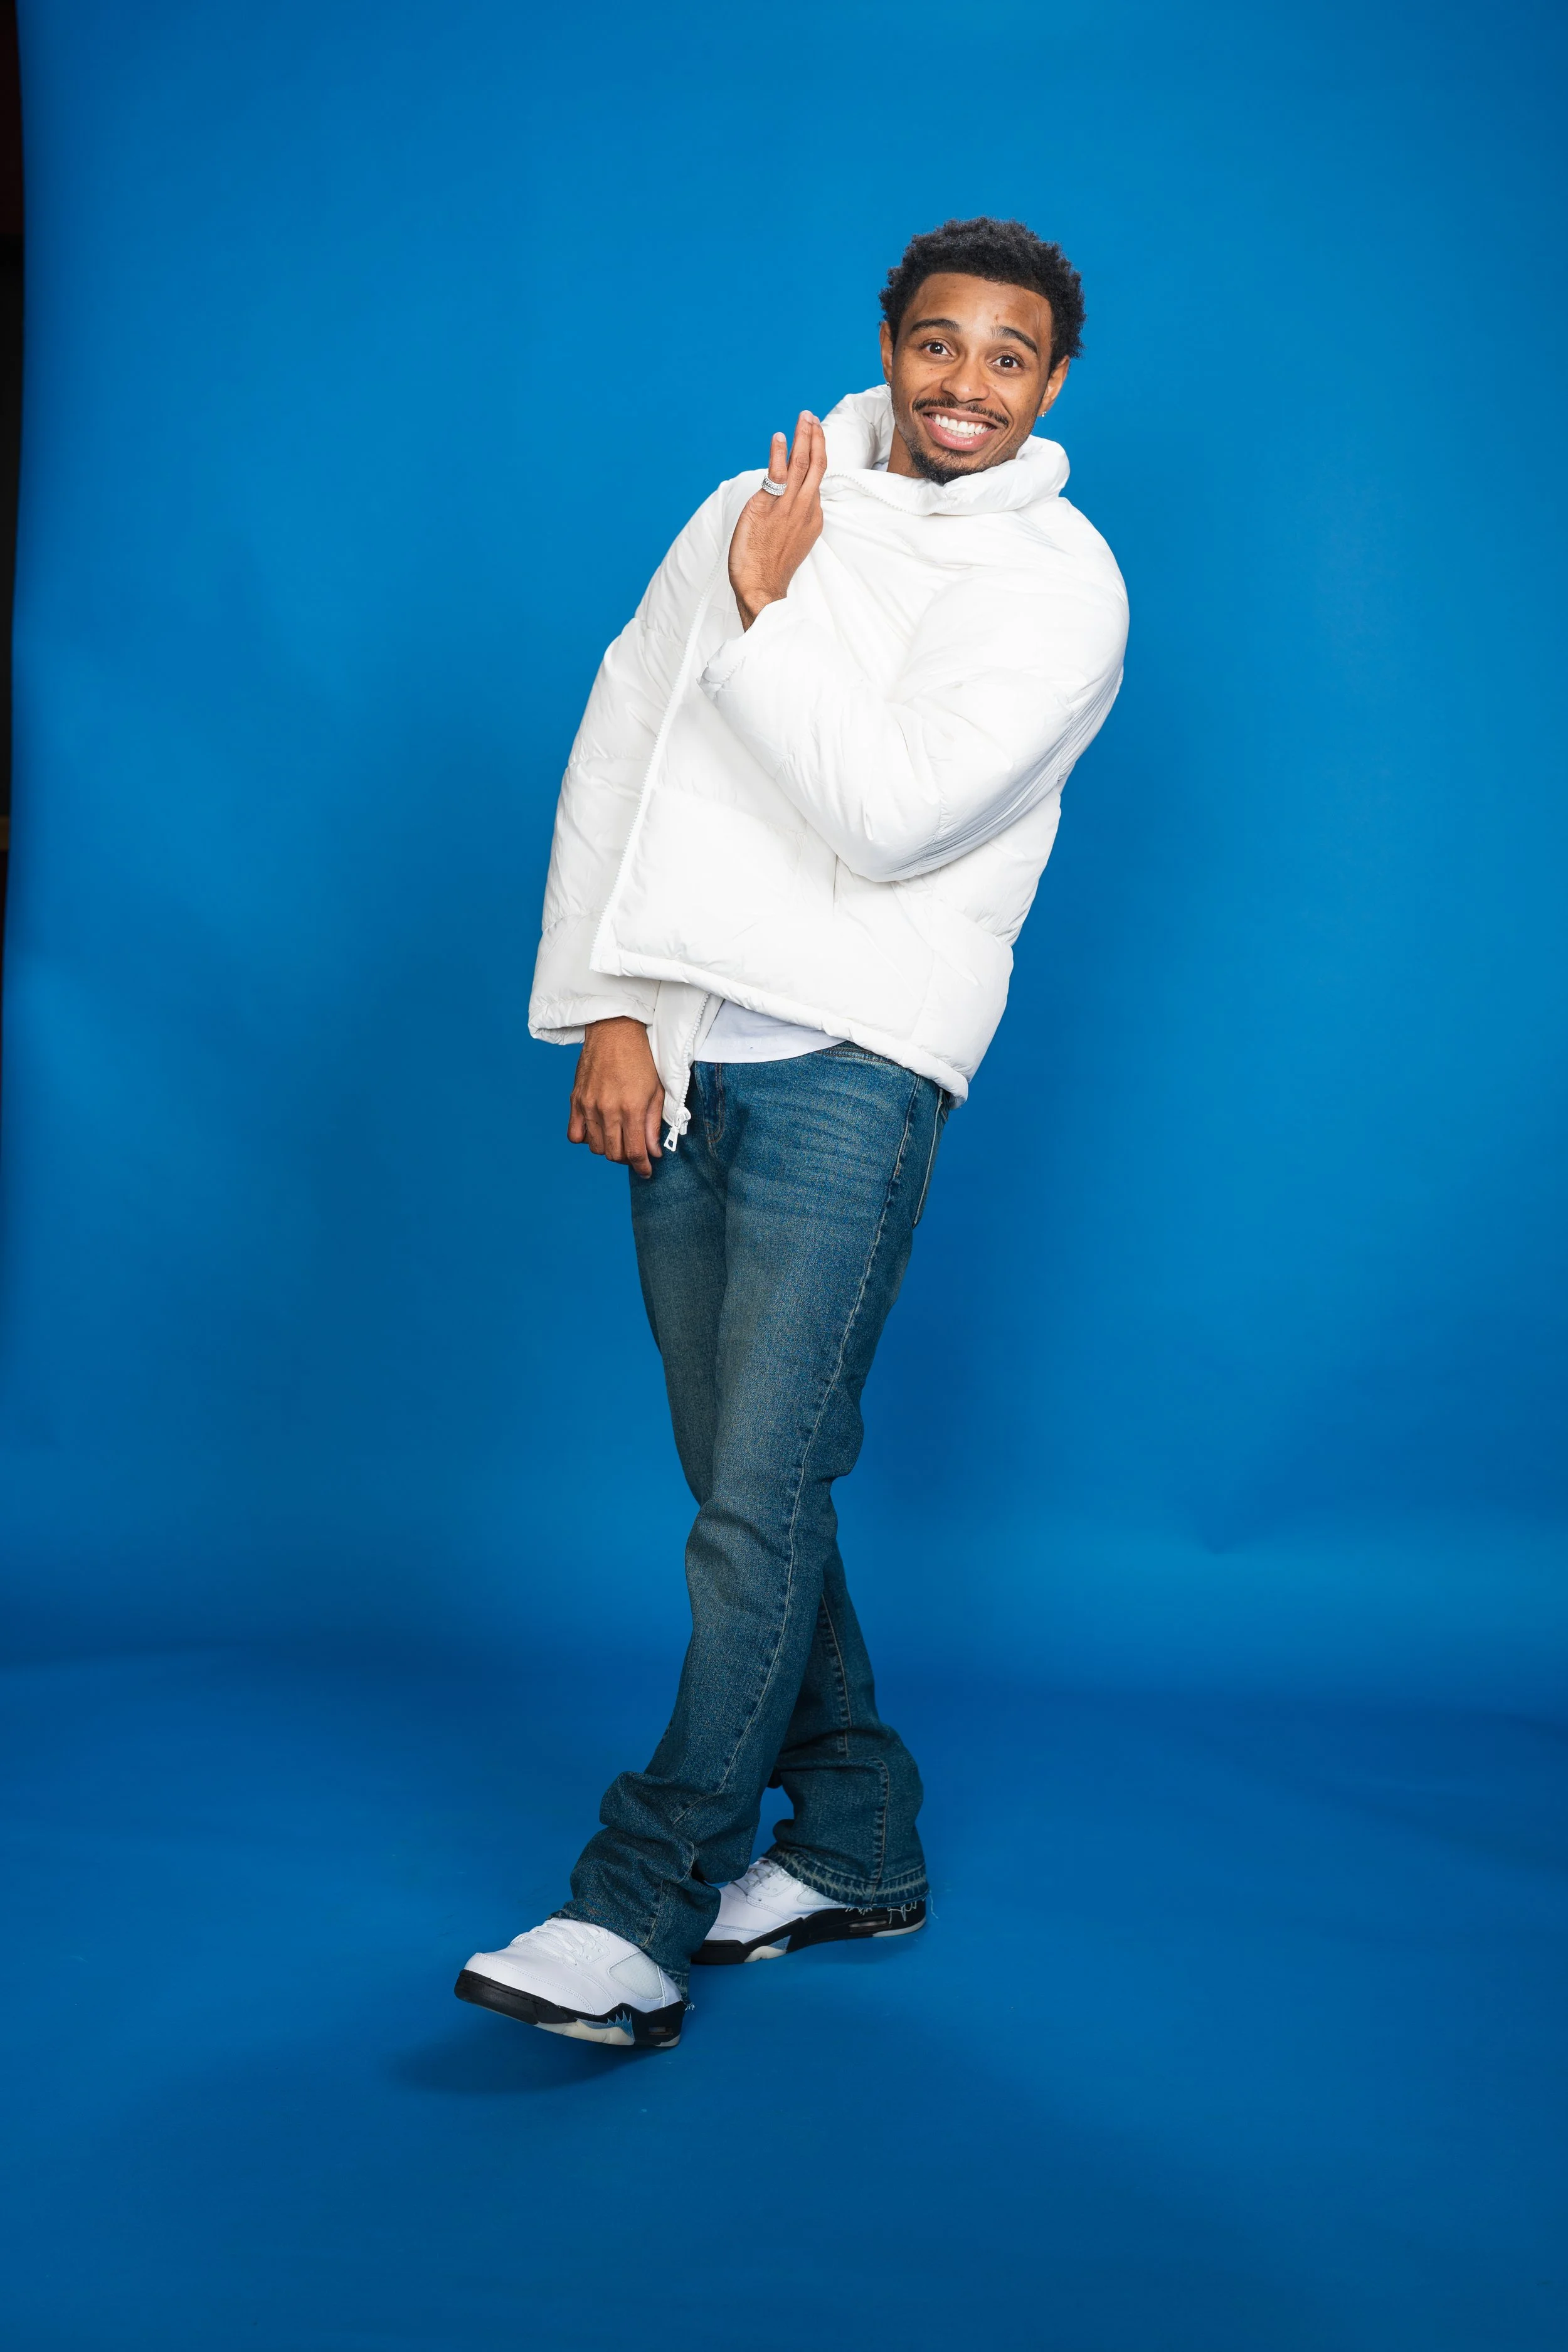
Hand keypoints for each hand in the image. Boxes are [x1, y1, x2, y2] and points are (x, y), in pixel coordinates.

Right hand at [568, 1017, 663, 1179]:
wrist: (614, 1031)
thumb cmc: (639, 1059)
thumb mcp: (656, 1091)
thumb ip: (653, 1124)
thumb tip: (653, 1152)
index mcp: (632, 1108)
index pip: (635, 1152)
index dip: (642, 1167)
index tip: (646, 1172)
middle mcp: (609, 1110)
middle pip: (614, 1154)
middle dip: (627, 1159)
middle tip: (634, 1152)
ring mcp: (589, 1106)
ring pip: (595, 1147)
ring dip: (608, 1150)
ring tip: (618, 1140)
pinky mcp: (576, 1100)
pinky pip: (575, 1134)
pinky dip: (586, 1139)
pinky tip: (598, 1132)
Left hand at [727, 411, 826, 628]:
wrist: (762, 587)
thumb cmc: (773, 570)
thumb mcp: (793, 541)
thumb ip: (796, 520)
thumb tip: (791, 507)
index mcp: (813, 516)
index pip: (818, 478)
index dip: (817, 454)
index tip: (814, 436)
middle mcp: (804, 508)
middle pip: (816, 466)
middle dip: (816, 438)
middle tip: (811, 417)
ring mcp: (787, 507)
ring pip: (801, 465)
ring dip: (803, 438)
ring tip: (803, 417)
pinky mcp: (766, 507)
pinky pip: (776, 475)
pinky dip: (778, 454)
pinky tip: (779, 437)